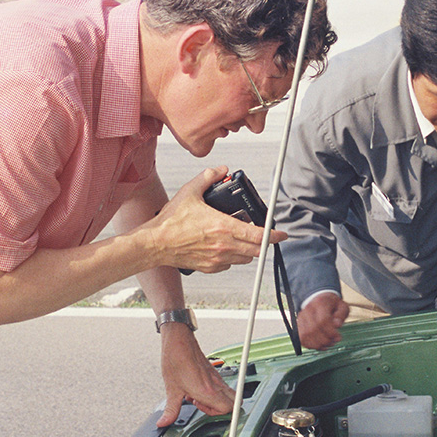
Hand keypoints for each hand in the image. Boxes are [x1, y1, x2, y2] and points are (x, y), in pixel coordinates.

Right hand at [147, 167, 285, 272]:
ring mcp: (217, 259)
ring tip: (242, 239)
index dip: (274, 235)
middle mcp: (223, 246)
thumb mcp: (190, 192)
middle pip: (256, 250)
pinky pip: (229, 265)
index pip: (258, 235)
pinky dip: (232, 257)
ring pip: (244, 258)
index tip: (281, 234)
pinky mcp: (210, 267)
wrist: (155, 243)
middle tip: (265, 236)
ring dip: (248, 250)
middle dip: (264, 243)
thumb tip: (220, 169)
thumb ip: (208, 177)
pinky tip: (224, 247)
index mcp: (223, 227)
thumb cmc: (170, 222)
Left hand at [157, 323, 235, 426]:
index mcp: (207, 391)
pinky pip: (222, 386)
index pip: (228, 409)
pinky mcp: (213, 372)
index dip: (216, 413)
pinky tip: (197, 388)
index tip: (199, 408)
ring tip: (199, 397)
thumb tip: (164, 422)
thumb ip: (170, 410)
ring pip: (229, 394)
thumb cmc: (176, 360)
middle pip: (235, 402)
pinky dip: (213, 392)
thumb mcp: (171, 389)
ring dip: (217, 400)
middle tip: (204, 405)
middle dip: (222, 409)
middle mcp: (216, 384)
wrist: (178, 341)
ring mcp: (216, 377)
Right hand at [297, 293, 349, 349]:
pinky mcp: (298, 324)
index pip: (323, 320)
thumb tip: (337, 325)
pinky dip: (310, 345)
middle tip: (334, 342)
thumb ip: (341, 315)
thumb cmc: (333, 306)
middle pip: (313, 329)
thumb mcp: (342, 307)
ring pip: (305, 335)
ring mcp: (301, 317)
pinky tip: (320, 346)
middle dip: (325, 340)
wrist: (320, 299)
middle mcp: (308, 309)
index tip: (338, 337)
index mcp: (321, 303)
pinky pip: (301, 338)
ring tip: (328, 344)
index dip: (331, 332)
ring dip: (318, 344)